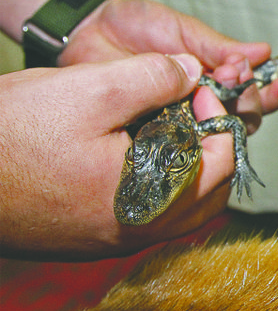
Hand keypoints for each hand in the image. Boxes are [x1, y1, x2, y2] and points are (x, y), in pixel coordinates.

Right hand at [0, 53, 248, 258]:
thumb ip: (154, 77)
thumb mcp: (91, 88)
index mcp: (151, 201)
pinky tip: (132, 147)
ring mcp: (112, 238)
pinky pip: (146, 212)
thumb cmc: (12, 135)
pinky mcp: (89, 235)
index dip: (219, 119)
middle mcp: (138, 231)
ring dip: (186, 165)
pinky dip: (157, 180)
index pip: (222, 165)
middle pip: (209, 192)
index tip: (196, 92)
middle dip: (210, 146)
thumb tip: (191, 72)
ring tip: (163, 123)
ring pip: (180, 206)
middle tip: (189, 109)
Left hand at [60, 0, 277, 133]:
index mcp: (217, 78)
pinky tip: (196, 123)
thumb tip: (263, 52)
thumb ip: (218, 47)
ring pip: (217, 135)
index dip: (272, 91)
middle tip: (235, 80)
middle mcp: (204, 104)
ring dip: (226, 115)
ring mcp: (180, 122)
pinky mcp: (154, 137)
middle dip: (249, 99)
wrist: (88, 31)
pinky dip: (192, 136)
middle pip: (244, 118)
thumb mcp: (182, 30)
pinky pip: (179, 146)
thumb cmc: (137, 26)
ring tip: (221, 92)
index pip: (254, 92)